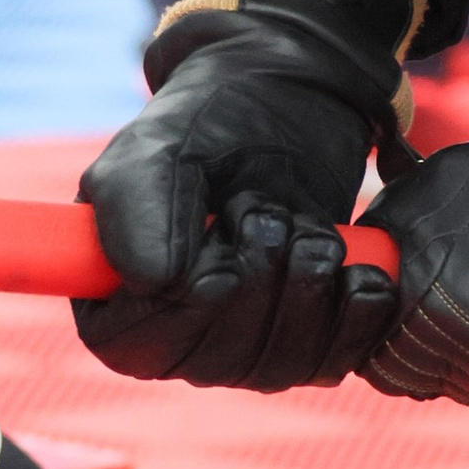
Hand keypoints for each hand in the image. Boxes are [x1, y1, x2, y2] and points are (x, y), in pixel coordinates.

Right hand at [76, 0, 414, 388]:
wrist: (285, 105)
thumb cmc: (204, 127)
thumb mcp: (155, 150)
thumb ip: (135, 210)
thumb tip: (153, 285)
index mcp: (114, 301)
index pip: (139, 345)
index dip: (186, 300)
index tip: (218, 238)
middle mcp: (176, 339)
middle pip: (218, 359)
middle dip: (254, 273)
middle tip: (258, 206)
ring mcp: (246, 351)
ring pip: (281, 362)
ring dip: (302, 280)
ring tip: (298, 218)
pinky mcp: (311, 343)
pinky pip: (336, 358)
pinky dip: (354, 309)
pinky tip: (354, 262)